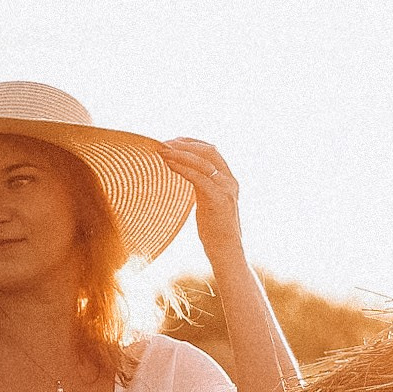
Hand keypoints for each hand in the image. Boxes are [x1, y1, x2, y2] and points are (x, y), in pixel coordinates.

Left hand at [159, 139, 243, 268]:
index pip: (212, 151)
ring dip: (180, 153)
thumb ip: (202, 187)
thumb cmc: (214, 231)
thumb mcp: (208, 202)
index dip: (192, 142)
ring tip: (162, 151)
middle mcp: (230, 181)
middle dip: (184, 144)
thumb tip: (186, 176)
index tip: (173, 140)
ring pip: (203, 162)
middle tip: (163, 143)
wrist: (226, 251)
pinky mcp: (219, 200)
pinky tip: (169, 164)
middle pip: (208, 151)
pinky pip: (198, 178)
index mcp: (229, 179)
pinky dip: (182, 168)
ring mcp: (226, 189)